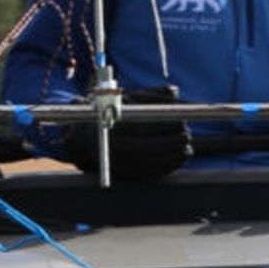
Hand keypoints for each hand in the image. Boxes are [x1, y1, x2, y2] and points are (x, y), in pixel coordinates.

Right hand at [64, 85, 190, 182]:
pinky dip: (165, 168)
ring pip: (149, 164)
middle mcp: (112, 147)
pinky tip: (177, 160)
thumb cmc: (107, 111)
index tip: (182, 121)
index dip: (166, 126)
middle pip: (149, 147)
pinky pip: (147, 175)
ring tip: (187, 148)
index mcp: (111, 126)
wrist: (81, 136)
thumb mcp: (125, 97)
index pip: (144, 127)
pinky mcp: (122, 176)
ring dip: (172, 157)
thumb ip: (151, 95)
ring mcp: (116, 164)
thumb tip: (174, 91)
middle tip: (186, 135)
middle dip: (172, 142)